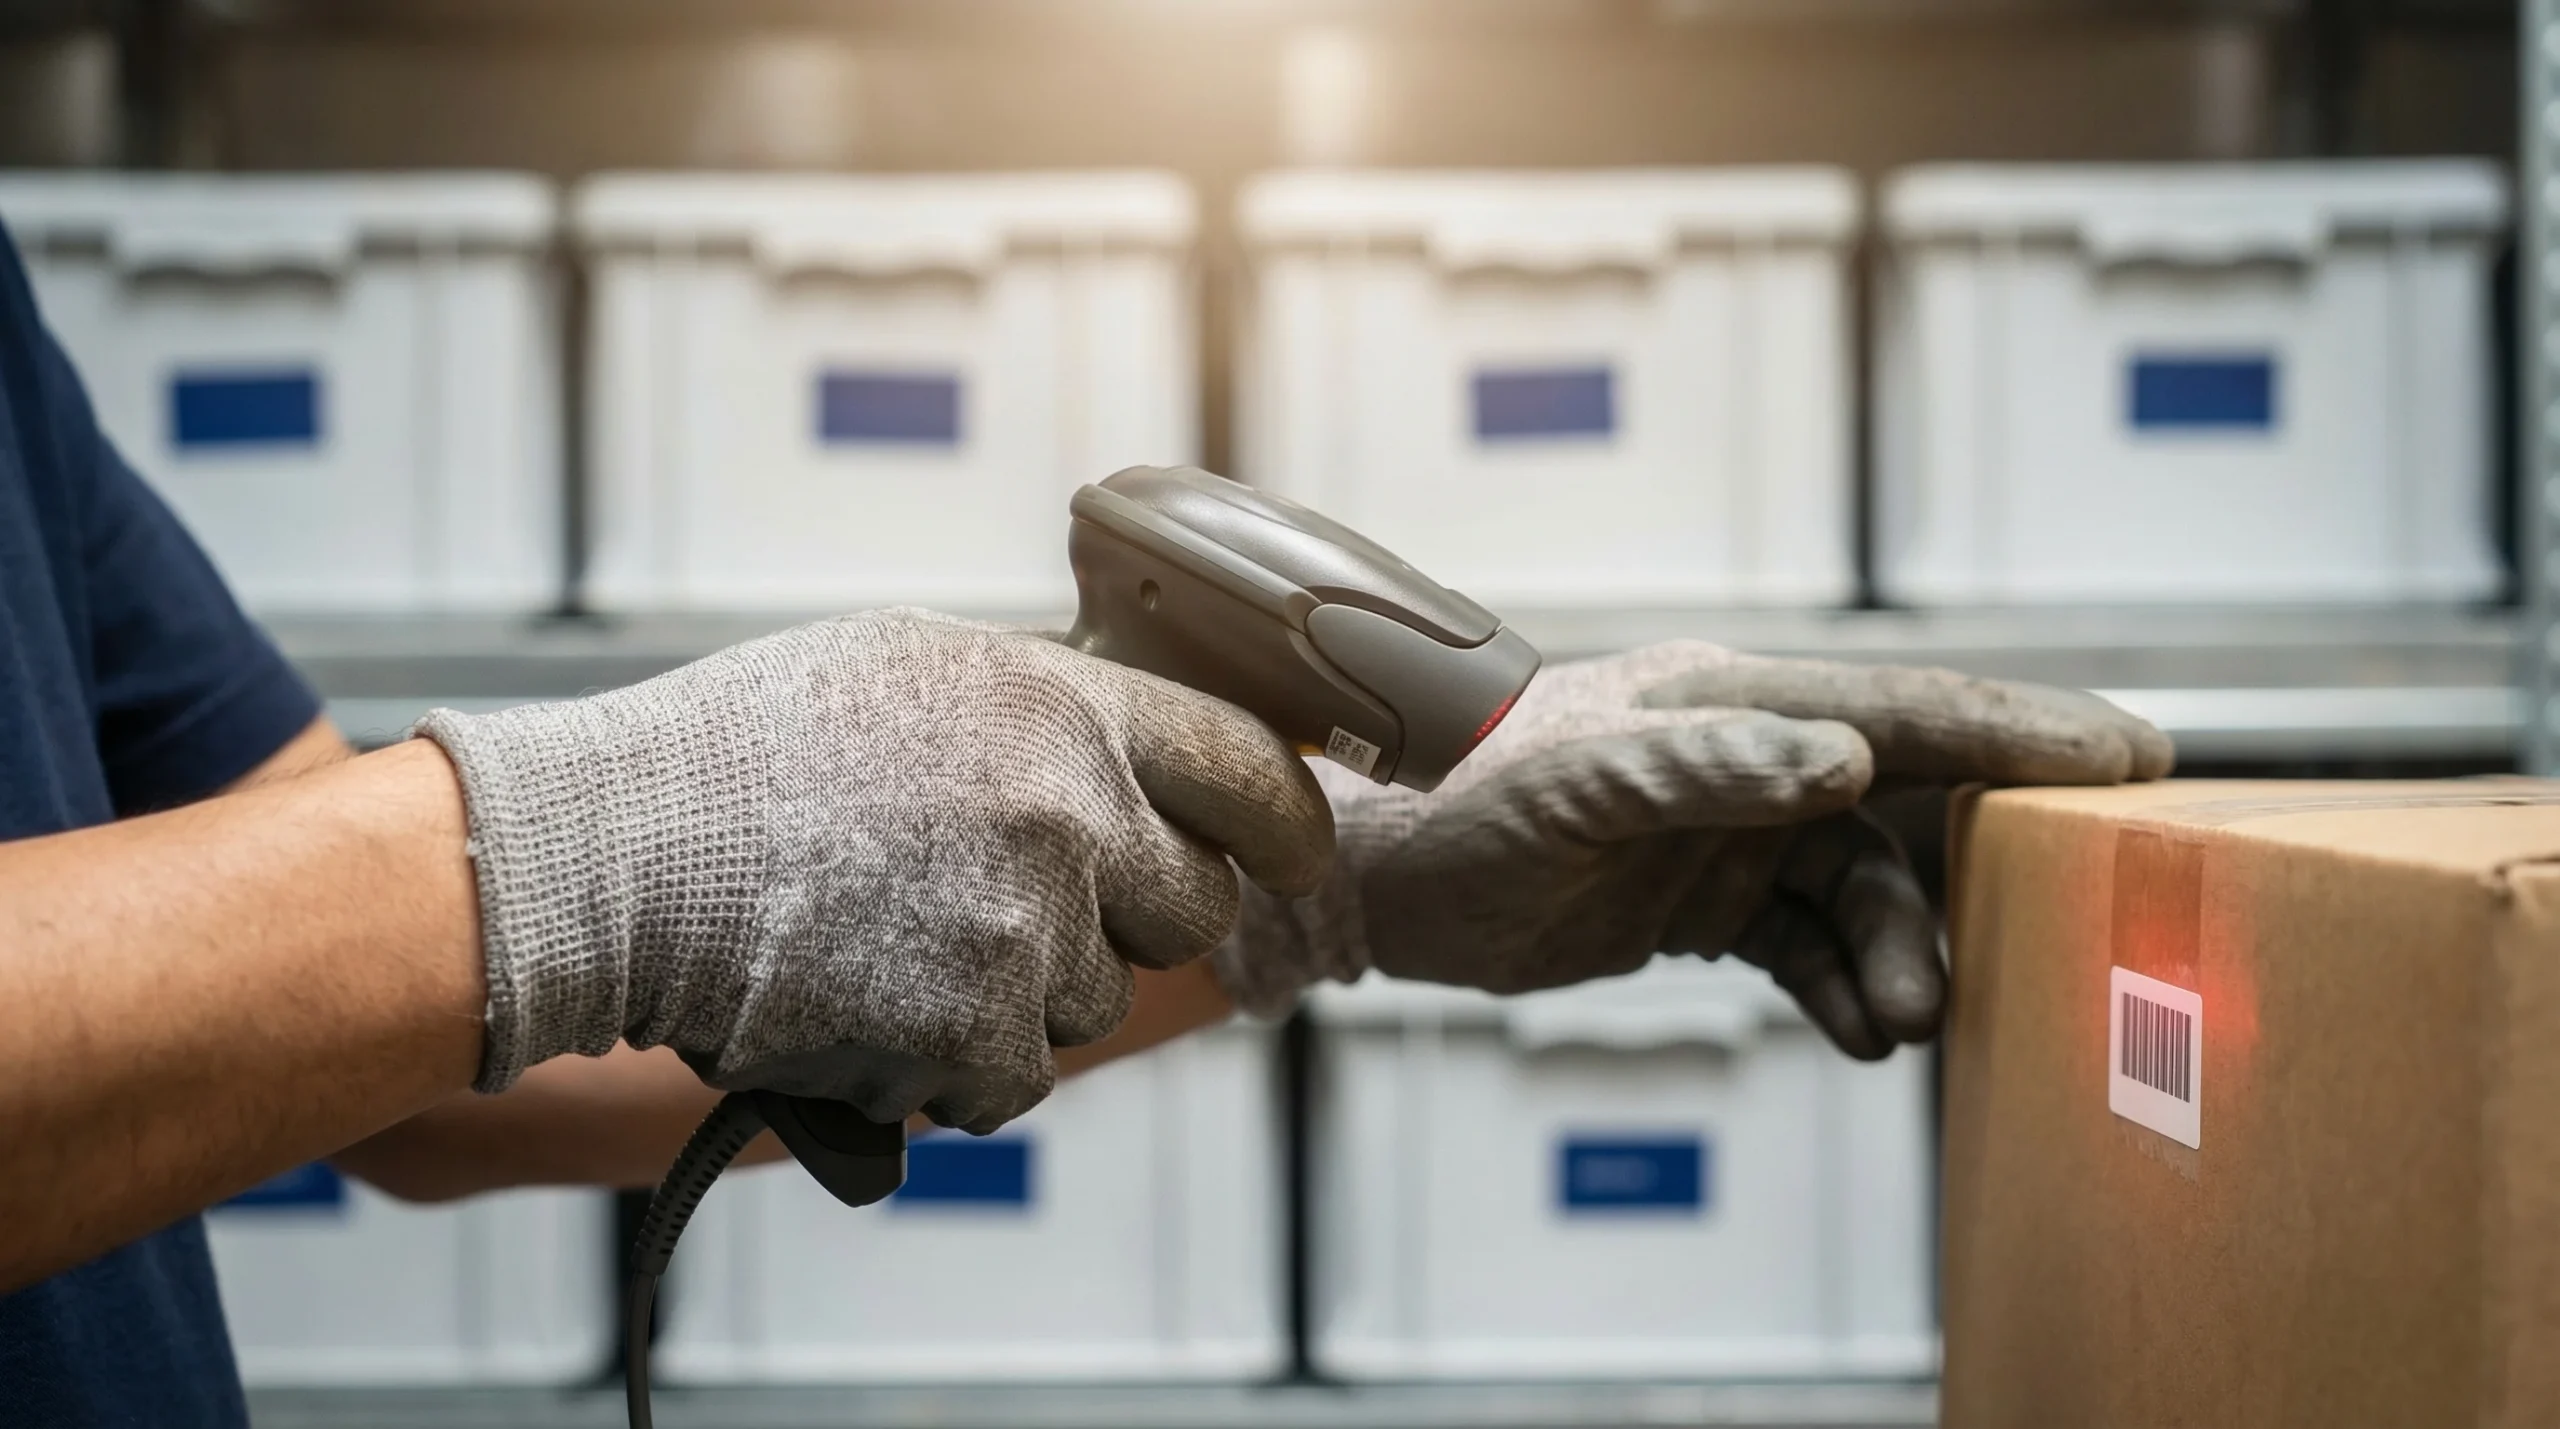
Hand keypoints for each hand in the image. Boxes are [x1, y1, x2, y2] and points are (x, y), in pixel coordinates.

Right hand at [416, 608, 1331, 1133]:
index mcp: (1057, 701)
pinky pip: (1020, 1077)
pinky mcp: (979, 1026)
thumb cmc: (737, 757)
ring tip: (903, 945)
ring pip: (1095, 999)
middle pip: (1192, 901)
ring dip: (1022, 997)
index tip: (1289, 849)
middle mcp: (1067, 804)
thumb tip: (1125, 749)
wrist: (613, 854)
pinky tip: (877, 1009)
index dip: (1282, 817)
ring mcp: (1029, 920)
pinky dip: (956, 1069)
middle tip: (1027, 910)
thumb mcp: (909, 669)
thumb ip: (1035, 710)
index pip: (1245, 763)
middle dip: (1128, 918)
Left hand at [1214, 641, 2168, 1059]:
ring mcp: (1736, 824)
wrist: (1380, 882)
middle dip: (1994, 849)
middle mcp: (1750, 752)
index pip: (1904, 705)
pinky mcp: (1710, 892)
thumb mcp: (1577, 788)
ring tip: (1910, 1017)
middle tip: (2082, 909)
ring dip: (1903, 949)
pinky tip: (1862, 1032)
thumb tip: (1846, 762)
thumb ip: (1706, 767)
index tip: (2133, 757)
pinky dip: (1845, 984)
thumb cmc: (1461, 811)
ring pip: (1865, 885)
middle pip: (1913, 790)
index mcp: (1731, 697)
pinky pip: (1811, 940)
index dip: (2021, 728)